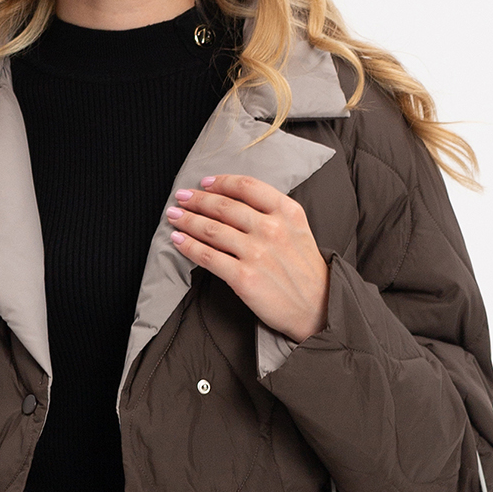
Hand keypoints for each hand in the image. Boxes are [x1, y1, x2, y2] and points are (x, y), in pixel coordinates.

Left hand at [165, 173, 330, 342]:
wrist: (317, 309)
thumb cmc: (305, 271)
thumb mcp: (298, 230)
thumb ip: (273, 213)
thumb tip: (236, 202)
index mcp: (286, 212)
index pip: (247, 187)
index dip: (221, 182)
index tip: (205, 183)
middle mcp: (271, 228)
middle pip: (224, 206)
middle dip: (197, 200)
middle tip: (181, 197)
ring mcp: (256, 253)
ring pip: (211, 230)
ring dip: (188, 220)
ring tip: (174, 216)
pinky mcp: (244, 278)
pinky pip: (207, 257)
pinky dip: (188, 246)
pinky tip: (177, 240)